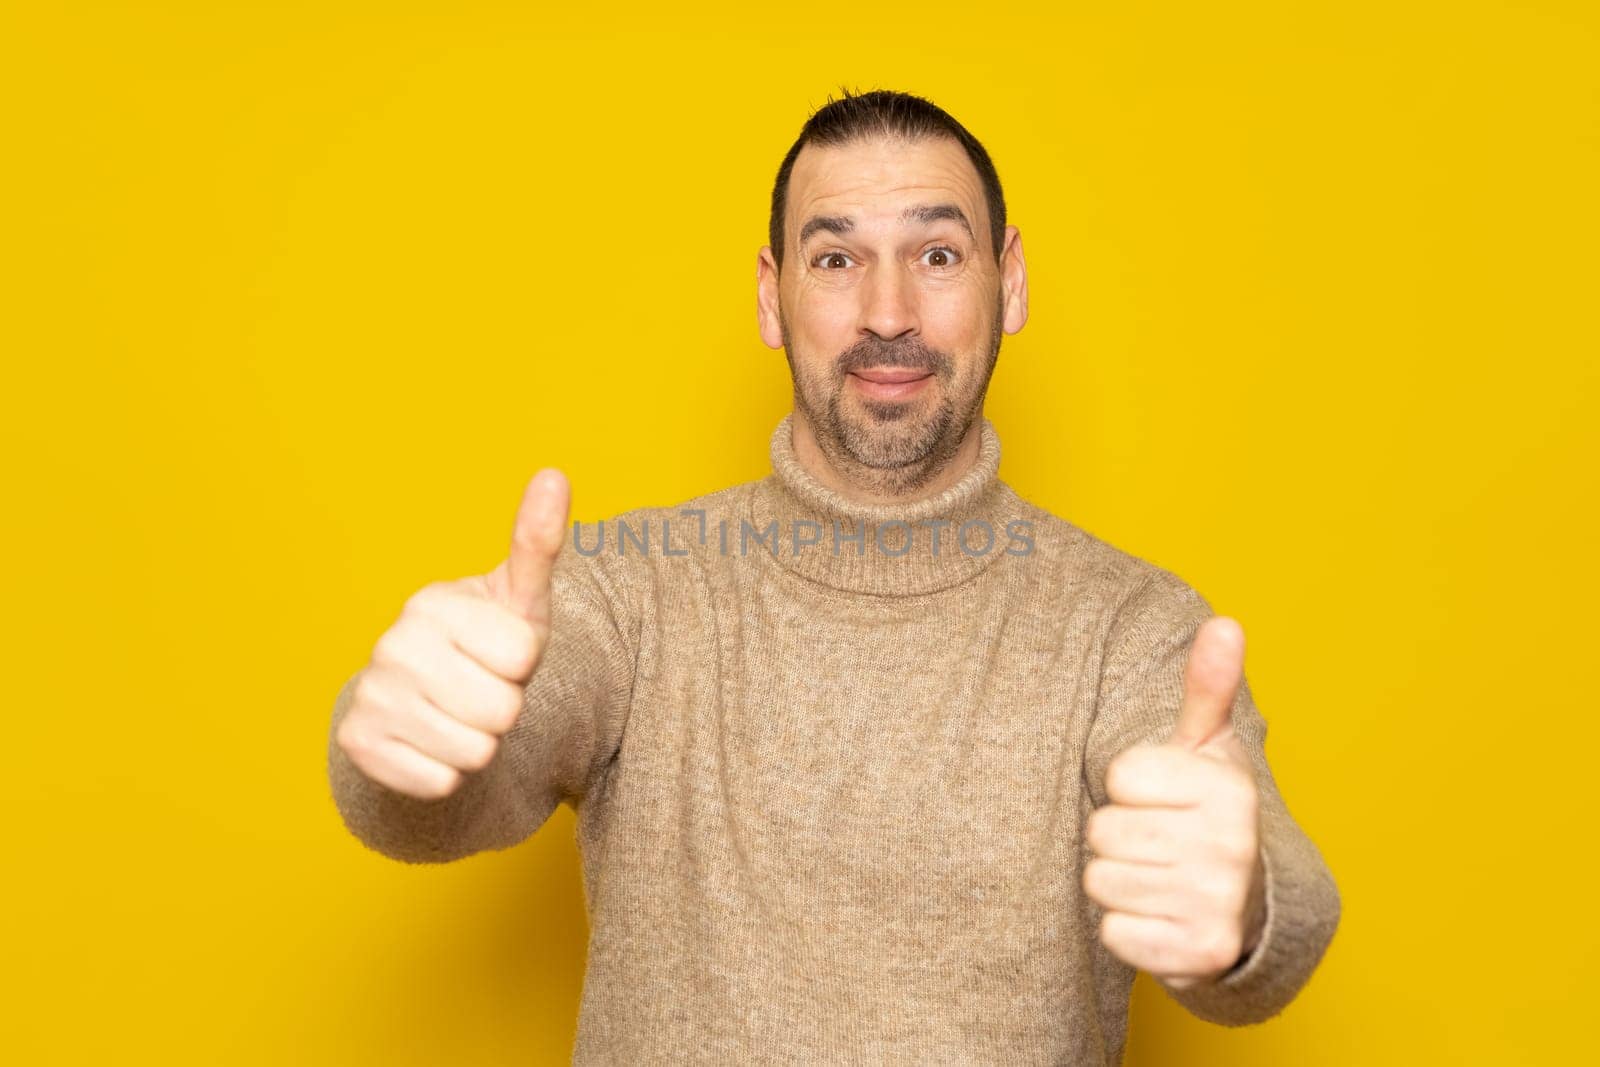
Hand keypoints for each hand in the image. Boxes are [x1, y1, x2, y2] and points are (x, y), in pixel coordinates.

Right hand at [335, 470, 570, 798]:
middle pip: (503, 709)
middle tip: (480, 690)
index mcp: (432, 603)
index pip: (523, 654)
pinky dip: (447, 773)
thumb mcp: (519, 598)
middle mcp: (391, 645)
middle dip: (505, 708)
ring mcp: (371, 696)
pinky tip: (432, 745)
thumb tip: (555, 473)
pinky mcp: (360, 747)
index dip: (523, 662)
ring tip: (458, 716)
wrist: (424, 704)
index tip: (500, 653)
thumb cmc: (484, 646)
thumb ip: (537, 542)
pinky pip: (443, 783)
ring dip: (479, 744)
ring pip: (476, 752)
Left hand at [1083, 616, 1267, 986]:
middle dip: (1117, 835)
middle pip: (1103, 831)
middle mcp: (1230, 846)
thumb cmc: (1208, 812)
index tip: (1161, 796)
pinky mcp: (1199, 955)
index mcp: (1228, 789)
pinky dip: (1125, 927)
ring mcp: (1217, 903)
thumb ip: (1208, 687)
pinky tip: (1158, 915)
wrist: (1247, 906)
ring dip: (1117, 880)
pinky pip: (1113, 932)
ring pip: (1100, 880)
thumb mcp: (1209, 748)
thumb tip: (1224, 623)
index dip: (1129, 786)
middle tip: (1156, 841)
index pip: (1119, 775)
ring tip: (1157, 875)